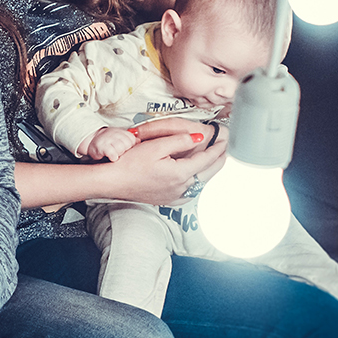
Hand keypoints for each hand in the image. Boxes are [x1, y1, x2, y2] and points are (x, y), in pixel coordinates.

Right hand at [84, 126, 138, 161]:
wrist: (92, 139)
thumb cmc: (108, 141)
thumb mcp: (120, 138)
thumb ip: (130, 140)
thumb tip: (139, 141)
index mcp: (121, 132)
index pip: (132, 140)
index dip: (129, 146)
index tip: (124, 148)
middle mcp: (115, 134)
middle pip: (127, 145)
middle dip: (124, 150)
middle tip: (118, 152)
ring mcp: (108, 140)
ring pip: (121, 149)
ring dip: (118, 154)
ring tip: (114, 154)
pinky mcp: (102, 147)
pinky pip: (112, 153)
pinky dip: (113, 156)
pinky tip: (111, 157)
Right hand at [97, 126, 225, 204]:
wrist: (112, 182)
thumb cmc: (129, 163)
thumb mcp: (155, 146)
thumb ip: (179, 141)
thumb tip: (199, 137)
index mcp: (179, 173)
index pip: (206, 159)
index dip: (217, 149)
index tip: (225, 140)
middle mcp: (181, 188)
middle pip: (208, 173)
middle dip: (218, 160)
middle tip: (225, 149)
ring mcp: (174, 196)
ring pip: (200, 183)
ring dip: (209, 171)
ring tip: (214, 160)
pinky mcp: (168, 200)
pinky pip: (190, 191)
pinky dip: (197, 182)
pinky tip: (196, 177)